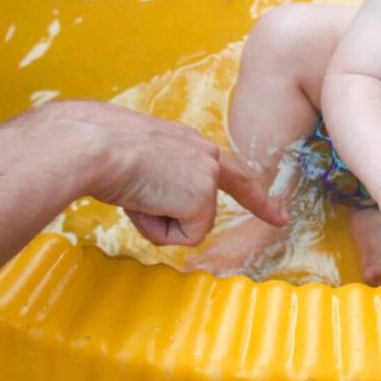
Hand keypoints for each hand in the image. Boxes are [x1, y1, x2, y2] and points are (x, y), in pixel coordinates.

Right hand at [0, 101, 286, 246]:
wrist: (97, 145)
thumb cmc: (100, 148)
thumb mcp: (135, 158)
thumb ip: (154, 177)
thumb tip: (142, 196)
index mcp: (188, 143)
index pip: (228, 170)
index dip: (253, 195)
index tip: (277, 213)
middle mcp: (205, 154)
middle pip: (230, 195)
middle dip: (259, 208)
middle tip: (282, 221)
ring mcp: (207, 176)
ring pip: (189, 225)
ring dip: (158, 222)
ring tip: (137, 196)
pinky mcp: (201, 198)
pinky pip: (182, 237)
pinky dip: (157, 230)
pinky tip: (143, 204)